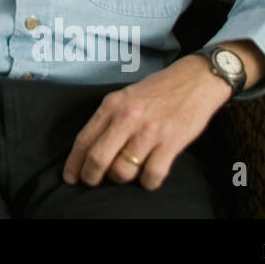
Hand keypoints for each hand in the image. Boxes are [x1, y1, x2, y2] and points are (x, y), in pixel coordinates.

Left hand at [61, 55, 231, 189]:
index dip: (74, 163)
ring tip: (124, 175)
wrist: (194, 80)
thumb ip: (108, 119)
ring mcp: (149, 131)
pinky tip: (147, 177)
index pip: (84, 139)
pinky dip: (147, 183)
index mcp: (112, 105)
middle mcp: (127, 118)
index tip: (70, 177)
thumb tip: (90, 148)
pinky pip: (152, 175)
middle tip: (91, 183)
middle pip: (98, 158)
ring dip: (120, 179)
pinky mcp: (171, 142)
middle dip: (91, 177)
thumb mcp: (125, 97)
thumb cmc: (158, 90)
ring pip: (123, 170)